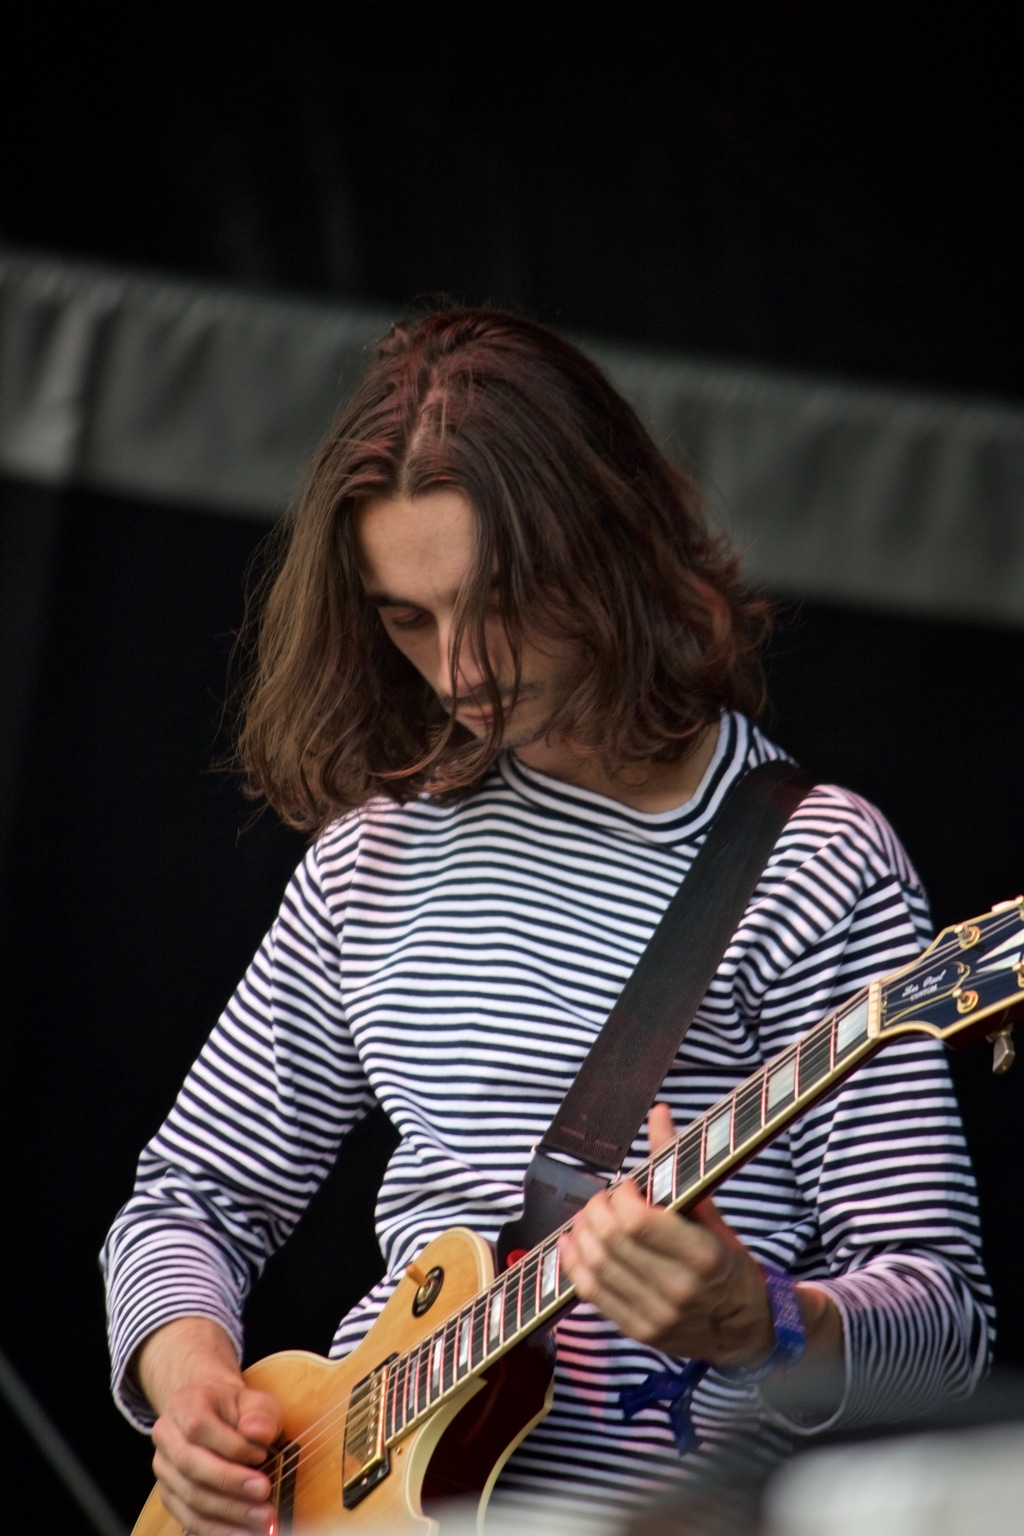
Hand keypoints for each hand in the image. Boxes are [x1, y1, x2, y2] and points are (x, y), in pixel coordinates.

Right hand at [135, 1317, 281, 1535]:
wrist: (217, 1419)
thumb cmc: (239, 1412)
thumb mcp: (256, 1402)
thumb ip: (261, 1414)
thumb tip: (258, 1434)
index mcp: (183, 1404)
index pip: (198, 1427)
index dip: (229, 1445)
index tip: (261, 1455)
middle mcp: (166, 1436)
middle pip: (190, 1465)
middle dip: (230, 1483)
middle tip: (265, 1493)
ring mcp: (164, 1469)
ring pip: (189, 1496)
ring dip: (227, 1512)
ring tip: (261, 1518)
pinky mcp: (170, 1496)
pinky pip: (189, 1518)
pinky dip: (217, 1529)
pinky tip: (243, 1532)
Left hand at [559, 1103, 774, 1365]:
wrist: (745, 1328)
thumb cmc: (727, 1262)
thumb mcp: (711, 1214)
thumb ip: (678, 1165)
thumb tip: (658, 1113)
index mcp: (703, 1256)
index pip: (638, 1221)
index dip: (620, 1197)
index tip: (625, 1186)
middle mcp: (679, 1289)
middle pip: (612, 1242)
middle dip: (597, 1211)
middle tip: (601, 1199)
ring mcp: (657, 1316)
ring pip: (597, 1267)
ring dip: (582, 1235)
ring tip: (587, 1218)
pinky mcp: (640, 1332)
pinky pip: (593, 1294)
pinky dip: (575, 1265)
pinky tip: (572, 1244)